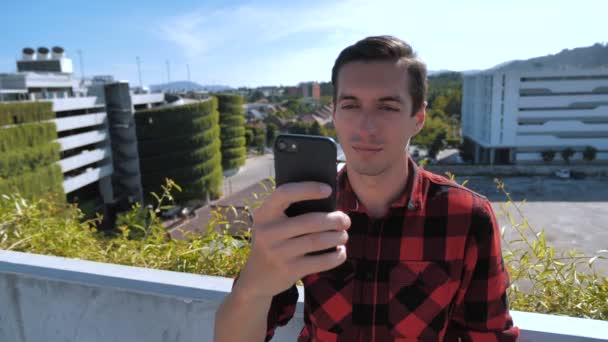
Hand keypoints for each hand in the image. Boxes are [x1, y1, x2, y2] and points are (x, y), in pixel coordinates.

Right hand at [233, 181, 350, 299]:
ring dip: (337, 237)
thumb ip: (290, 211)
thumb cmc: (273, 242)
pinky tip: (340, 251)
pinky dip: (336, 256)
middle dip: (335, 220)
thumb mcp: (271, 224)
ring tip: (343, 235)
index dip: (308, 189)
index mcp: (264, 214)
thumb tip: (329, 202)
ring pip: (317, 241)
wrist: (256, 278)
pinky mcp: (289, 270)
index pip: (284, 193)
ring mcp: (278, 253)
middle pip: (310, 221)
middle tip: (345, 220)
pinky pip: (320, 262)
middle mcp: (268, 232)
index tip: (329, 190)